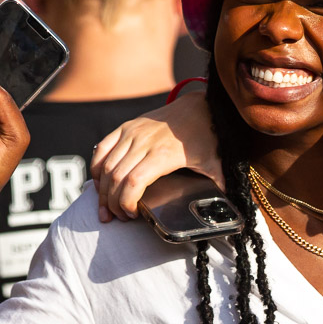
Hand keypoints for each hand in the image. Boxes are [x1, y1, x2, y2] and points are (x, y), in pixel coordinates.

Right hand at [89, 85, 219, 222]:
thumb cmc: (207, 137)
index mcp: (164, 154)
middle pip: (116, 177)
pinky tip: (99, 182)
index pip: (134, 182)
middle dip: (112, 202)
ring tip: (105, 207)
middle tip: (116, 217)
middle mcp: (143, 142)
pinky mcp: (127, 126)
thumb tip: (225, 211)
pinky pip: (102, 148)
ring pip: (105, 165)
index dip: (126, 202)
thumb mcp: (216, 164)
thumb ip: (218, 188)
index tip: (131, 214)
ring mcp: (132, 132)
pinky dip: (97, 167)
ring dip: (101, 189)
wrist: (200, 106)